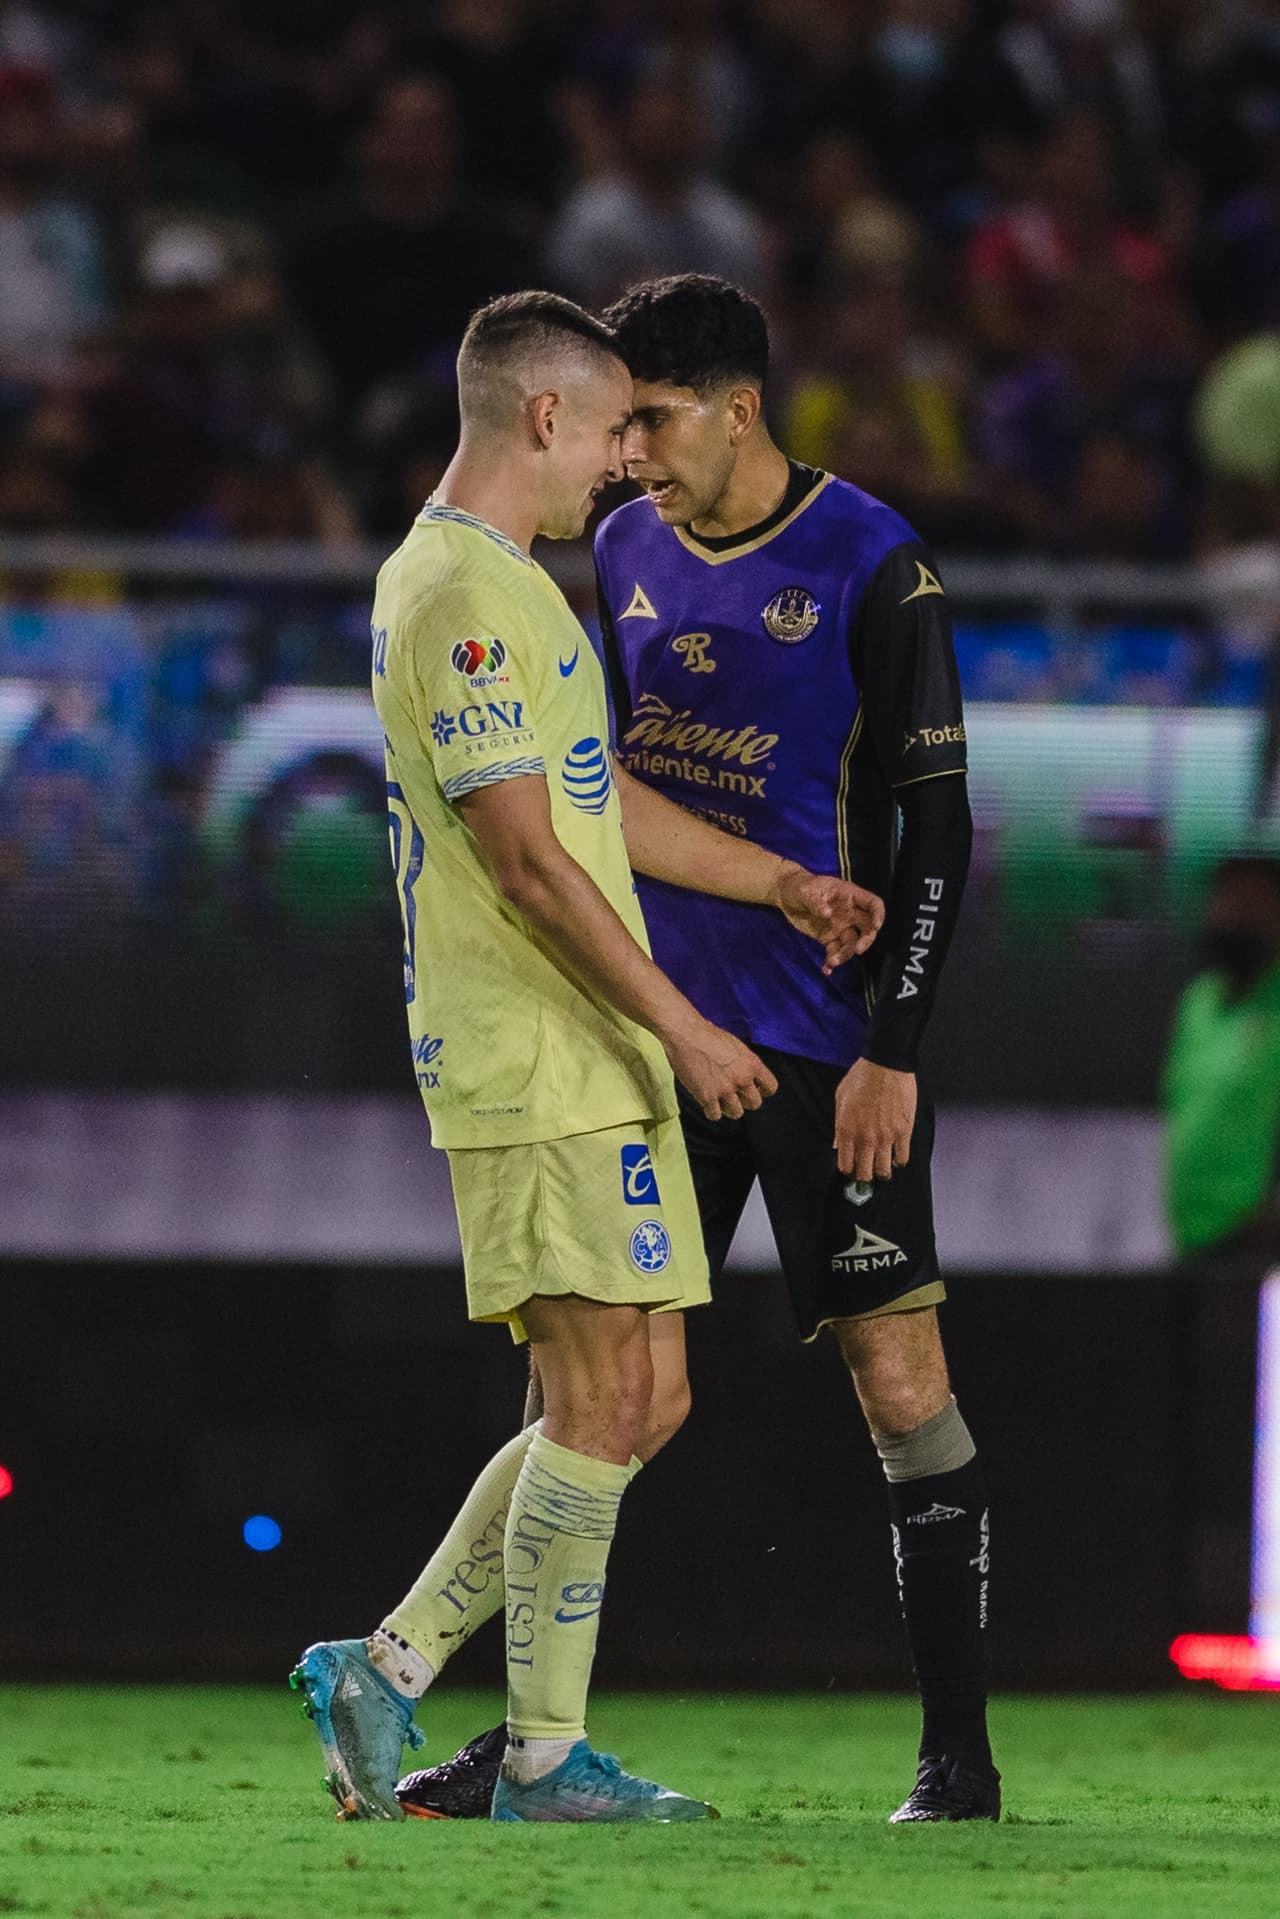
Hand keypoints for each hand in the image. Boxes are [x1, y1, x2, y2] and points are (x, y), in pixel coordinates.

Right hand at [662, 1014, 778, 1120]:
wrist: (684, 1034)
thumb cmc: (707, 1035)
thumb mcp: (736, 1046)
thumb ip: (745, 1064)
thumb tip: (748, 1078)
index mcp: (752, 1063)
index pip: (771, 1087)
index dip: (762, 1091)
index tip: (753, 1089)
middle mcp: (742, 1078)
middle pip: (755, 1104)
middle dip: (744, 1100)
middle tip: (733, 1094)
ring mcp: (725, 1089)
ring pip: (736, 1113)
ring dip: (728, 1107)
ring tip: (718, 1098)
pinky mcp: (707, 1097)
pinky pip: (715, 1116)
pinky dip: (710, 1111)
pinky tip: (705, 1100)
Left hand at [770, 863, 883, 974]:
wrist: (786, 896)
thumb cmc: (800, 886)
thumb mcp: (806, 891)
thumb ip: (816, 901)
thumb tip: (828, 913)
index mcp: (850, 896)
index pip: (872, 904)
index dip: (878, 914)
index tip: (876, 926)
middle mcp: (850, 913)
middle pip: (867, 928)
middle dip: (866, 940)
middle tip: (857, 950)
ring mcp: (841, 927)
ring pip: (851, 943)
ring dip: (845, 955)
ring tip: (832, 962)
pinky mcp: (829, 938)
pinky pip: (835, 951)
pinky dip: (831, 961)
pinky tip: (826, 969)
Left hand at [833, 1057, 915, 1179]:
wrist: (886, 1064)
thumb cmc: (862, 1077)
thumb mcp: (840, 1098)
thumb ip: (838, 1125)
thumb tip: (837, 1144)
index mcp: (846, 1130)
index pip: (845, 1165)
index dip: (848, 1171)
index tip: (852, 1170)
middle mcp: (864, 1138)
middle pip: (864, 1173)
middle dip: (865, 1176)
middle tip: (867, 1172)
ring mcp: (885, 1137)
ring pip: (884, 1171)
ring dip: (882, 1172)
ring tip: (883, 1167)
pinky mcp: (903, 1132)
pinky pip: (902, 1158)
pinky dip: (899, 1161)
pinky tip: (896, 1156)